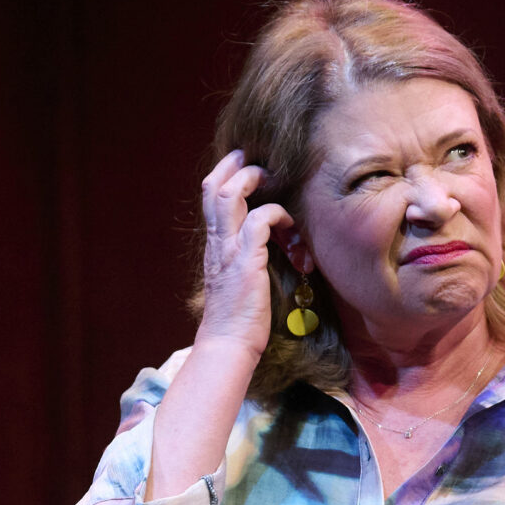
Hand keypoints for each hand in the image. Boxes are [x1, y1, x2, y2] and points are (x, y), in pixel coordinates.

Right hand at [198, 149, 293, 359]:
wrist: (229, 344)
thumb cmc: (239, 316)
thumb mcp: (238, 275)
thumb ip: (245, 253)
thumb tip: (267, 241)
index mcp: (215, 243)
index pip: (211, 195)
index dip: (227, 173)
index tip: (249, 166)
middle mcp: (217, 240)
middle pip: (214, 185)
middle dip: (237, 164)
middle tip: (261, 161)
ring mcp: (228, 249)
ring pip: (232, 195)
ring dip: (257, 182)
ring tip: (277, 186)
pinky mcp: (245, 261)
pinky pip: (262, 220)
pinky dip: (280, 217)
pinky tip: (293, 234)